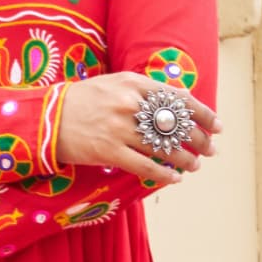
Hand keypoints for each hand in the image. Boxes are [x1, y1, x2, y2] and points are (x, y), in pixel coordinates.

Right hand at [57, 73, 218, 184]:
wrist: (45, 118)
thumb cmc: (82, 101)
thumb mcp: (114, 83)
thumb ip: (145, 90)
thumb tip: (180, 102)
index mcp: (132, 83)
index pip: (179, 98)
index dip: (203, 113)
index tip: (216, 125)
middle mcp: (128, 103)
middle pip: (176, 124)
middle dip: (199, 139)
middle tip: (210, 149)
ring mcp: (118, 128)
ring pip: (164, 147)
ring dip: (185, 159)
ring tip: (194, 165)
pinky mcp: (108, 151)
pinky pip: (145, 166)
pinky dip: (164, 174)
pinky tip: (174, 178)